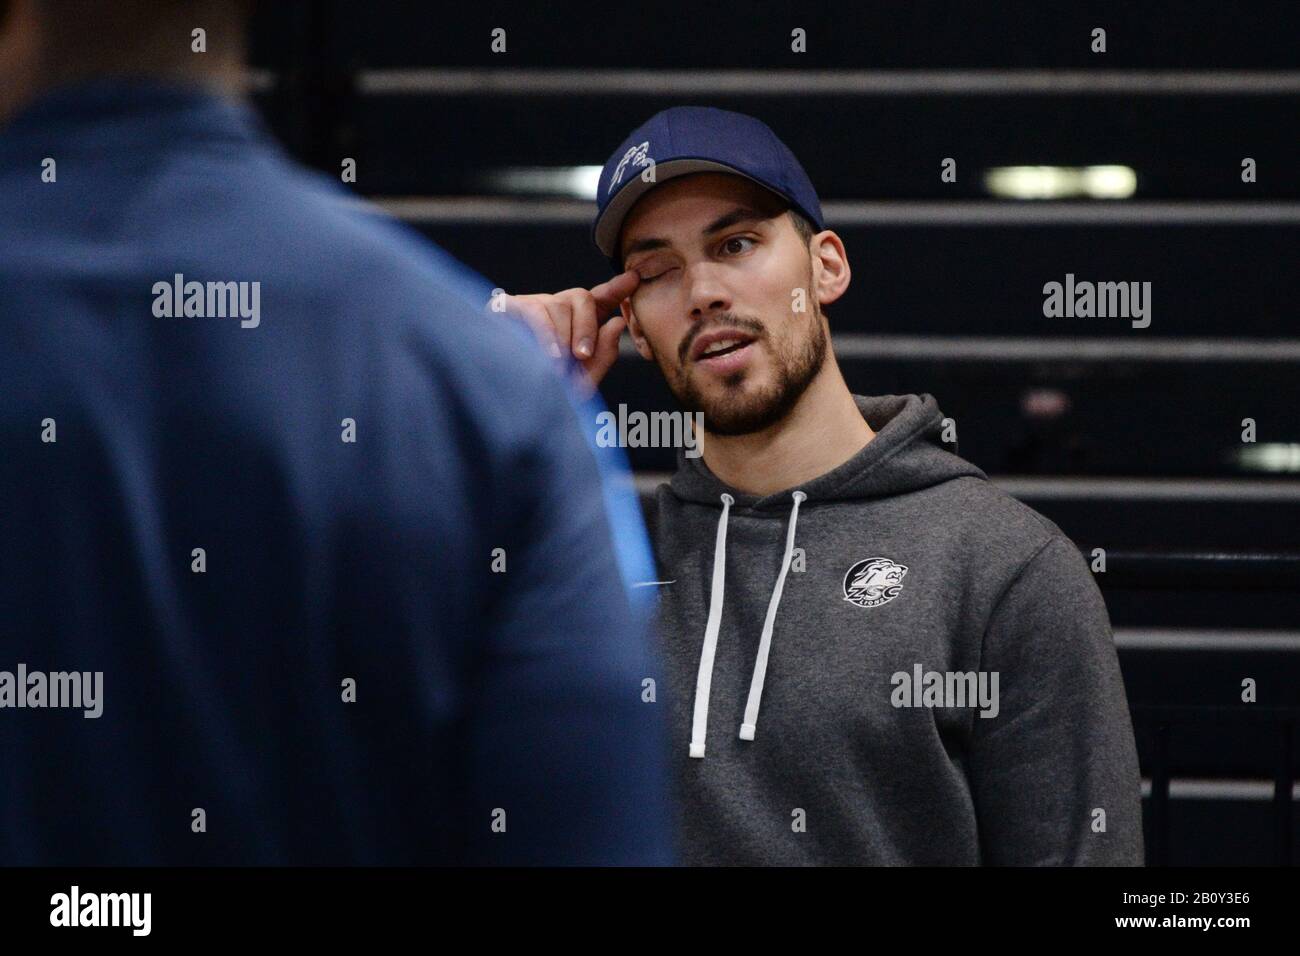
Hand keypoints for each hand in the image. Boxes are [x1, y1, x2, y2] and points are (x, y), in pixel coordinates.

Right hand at [503, 270, 639, 386]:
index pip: (601, 298)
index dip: (617, 288)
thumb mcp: (583, 380)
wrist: (507, 399)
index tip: (635, 279)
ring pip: (559, 304)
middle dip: (586, 328)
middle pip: (582, 297)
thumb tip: (617, 323)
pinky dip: (546, 334)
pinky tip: (549, 356)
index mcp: (578, 323)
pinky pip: (535, 311)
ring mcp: (535, 304)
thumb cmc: (546, 391)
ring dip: (563, 338)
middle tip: (582, 356)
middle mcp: (557, 308)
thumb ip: (604, 354)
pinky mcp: (509, 306)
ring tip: (558, 366)